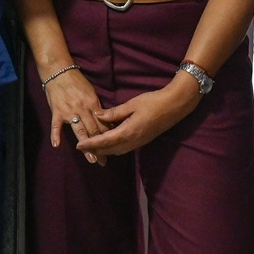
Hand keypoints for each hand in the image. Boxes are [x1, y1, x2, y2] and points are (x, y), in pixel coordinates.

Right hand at [40, 62, 106, 164]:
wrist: (59, 71)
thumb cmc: (77, 82)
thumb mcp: (91, 93)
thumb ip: (97, 108)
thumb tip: (106, 122)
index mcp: (93, 104)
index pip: (103, 124)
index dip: (108, 138)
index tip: (113, 150)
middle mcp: (83, 109)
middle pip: (93, 130)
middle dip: (100, 147)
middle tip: (104, 161)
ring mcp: (69, 111)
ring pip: (79, 131)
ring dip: (86, 146)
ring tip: (91, 159)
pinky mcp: (57, 111)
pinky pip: (56, 125)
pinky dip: (56, 135)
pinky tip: (56, 145)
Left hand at [78, 77, 200, 157]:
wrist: (175, 106)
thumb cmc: (153, 102)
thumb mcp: (132, 104)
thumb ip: (114, 112)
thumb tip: (97, 115)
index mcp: (128, 131)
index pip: (105, 141)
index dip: (91, 144)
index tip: (79, 145)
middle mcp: (133, 141)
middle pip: (109, 150)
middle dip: (95, 149)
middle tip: (82, 146)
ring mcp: (139, 142)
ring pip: (117, 151)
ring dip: (104, 150)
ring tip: (92, 145)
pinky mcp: (143, 141)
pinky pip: (124, 148)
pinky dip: (113, 147)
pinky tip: (109, 140)